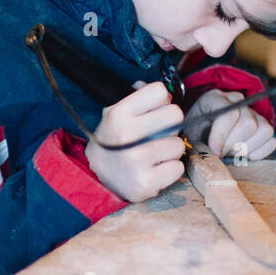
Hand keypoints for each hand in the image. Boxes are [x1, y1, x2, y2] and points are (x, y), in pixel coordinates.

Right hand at [84, 81, 186, 201]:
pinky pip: (178, 168)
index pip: (160, 91)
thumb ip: (139, 98)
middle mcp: (126, 134)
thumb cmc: (113, 143)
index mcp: (118, 113)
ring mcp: (136, 160)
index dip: (161, 102)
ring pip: (178, 144)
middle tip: (156, 135)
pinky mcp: (146, 182)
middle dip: (169, 125)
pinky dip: (170, 169)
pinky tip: (154, 169)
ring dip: (170, 150)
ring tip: (153, 155)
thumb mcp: (116, 115)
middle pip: (175, 115)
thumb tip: (164, 92)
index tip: (153, 112)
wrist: (97, 180)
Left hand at [186, 88, 275, 159]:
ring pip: (263, 130)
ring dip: (246, 149)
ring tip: (231, 153)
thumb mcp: (186, 133)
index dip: (222, 136)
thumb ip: (192, 139)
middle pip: (248, 124)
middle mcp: (238, 100)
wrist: (201, 132)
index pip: (228, 114)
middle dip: (233, 145)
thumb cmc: (193, 134)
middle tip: (221, 154)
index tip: (214, 151)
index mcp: (215, 98)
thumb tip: (206, 154)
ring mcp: (253, 112)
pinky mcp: (265, 126)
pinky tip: (243, 153)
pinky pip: (271, 141)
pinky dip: (258, 153)